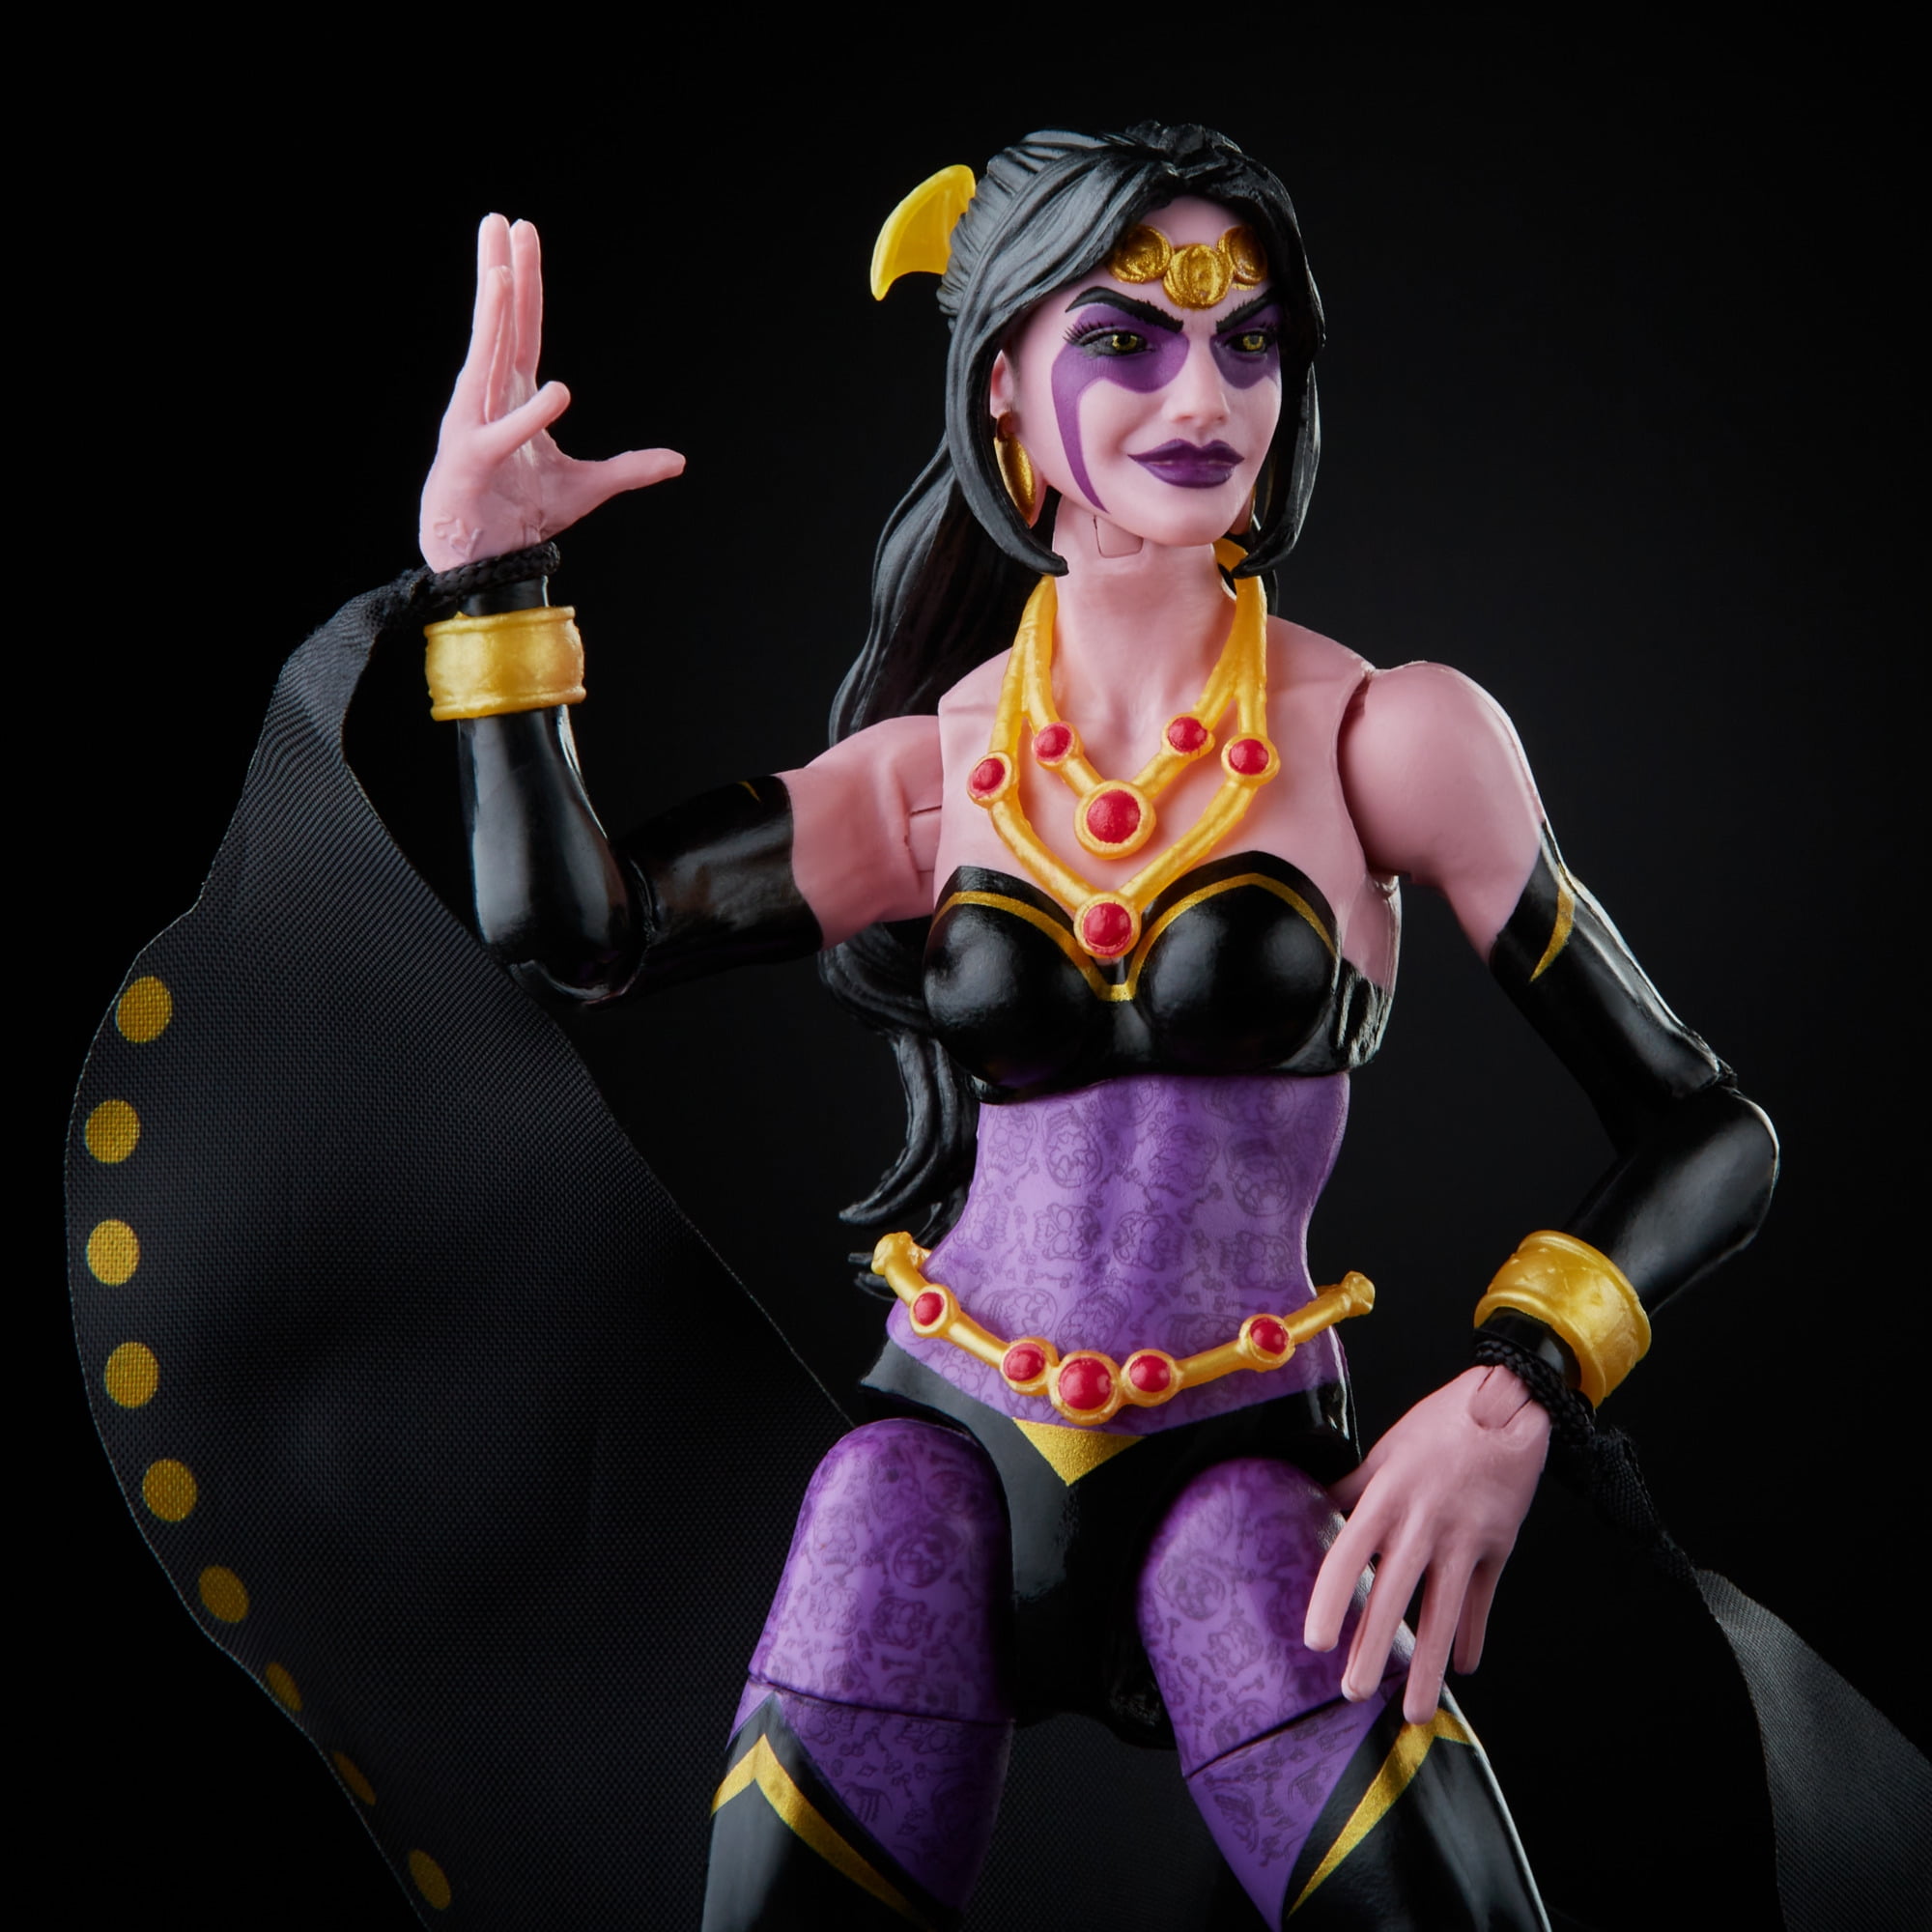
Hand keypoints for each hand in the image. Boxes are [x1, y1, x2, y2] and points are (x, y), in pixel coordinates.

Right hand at [419, 215, 684, 569]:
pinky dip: (529, 416)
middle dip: (499, 275)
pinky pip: (504, 435)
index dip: (525, 284)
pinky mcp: (473, 462)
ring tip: (498, 272)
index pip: (522, 329)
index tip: (521, 234)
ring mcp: (476, 427)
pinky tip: (558, 391)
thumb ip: (629, 469)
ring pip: (486, 362)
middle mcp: (490, 401)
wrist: (485, 563)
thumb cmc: (520, 518)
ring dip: (492, 318)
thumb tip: (678, 460)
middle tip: (499, 221)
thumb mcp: (586, 488)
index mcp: (512, 397)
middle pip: (499, 328)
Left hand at [1304, 1365, 1549, 1723]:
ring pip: (1442, 1614)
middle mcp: (1422, 1523)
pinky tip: (1464, 1665)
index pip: (1348, 1556)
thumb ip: (1354, 1486)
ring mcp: (1462, 1539)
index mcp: (1386, 1496)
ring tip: (1413, 1709)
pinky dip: (1473, 1636)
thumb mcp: (1387, 1448)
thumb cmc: (1440, 1425)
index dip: (1331, 1601)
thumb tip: (1319, 1509)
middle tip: (1352, 1693)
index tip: (1316, 1641)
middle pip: (1393, 1596)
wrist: (1507, 1407)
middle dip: (1372, 1649)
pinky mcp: (1497, 1547)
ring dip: (1427, 1667)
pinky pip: (1481, 1602)